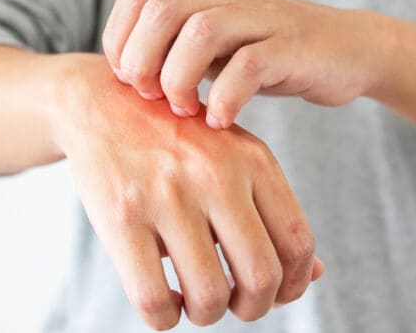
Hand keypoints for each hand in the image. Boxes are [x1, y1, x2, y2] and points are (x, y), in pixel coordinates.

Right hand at [46, 54, 323, 329]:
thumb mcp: (235, 157)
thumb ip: (274, 212)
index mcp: (253, 160)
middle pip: (261, 276)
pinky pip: (152, 298)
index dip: (293, 285)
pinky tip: (164, 300)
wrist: (103, 103)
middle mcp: (216, 176)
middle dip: (254, 308)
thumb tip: (313, 274)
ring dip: (207, 315)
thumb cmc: (177, 139)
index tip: (274, 295)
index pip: (297, 242)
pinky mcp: (122, 216)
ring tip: (195, 301)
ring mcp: (167, 196)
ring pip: (209, 296)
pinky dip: (163, 318)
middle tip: (236, 305)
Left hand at [103, 0, 391, 128]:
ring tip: (185, 109)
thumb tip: (127, 79)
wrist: (349, 50)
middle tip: (152, 97)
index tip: (128, 80)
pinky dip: (225, 97)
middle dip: (142, 61)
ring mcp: (262, 18)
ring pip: (200, 32)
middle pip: (161, 11)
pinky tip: (221, 119)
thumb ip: (177, 52)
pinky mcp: (292, 47)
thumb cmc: (273, 56)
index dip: (120, 40)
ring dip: (179, 78)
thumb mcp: (218, 48)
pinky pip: (248, 66)